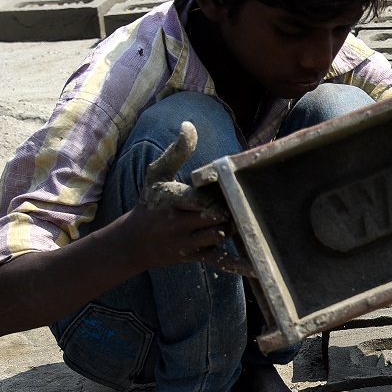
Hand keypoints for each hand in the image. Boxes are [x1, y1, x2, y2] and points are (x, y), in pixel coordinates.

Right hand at [124, 122, 254, 275]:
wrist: (133, 242)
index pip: (200, 196)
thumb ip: (176, 152)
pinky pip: (220, 260)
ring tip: (236, 215)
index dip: (216, 192)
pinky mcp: (195, 256)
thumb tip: (189, 125)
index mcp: (172, 200)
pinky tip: (258, 266)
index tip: (225, 183)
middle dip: (227, 208)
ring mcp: (187, 242)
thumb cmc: (149, 203)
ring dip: (231, 226)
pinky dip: (239, 264)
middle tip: (235, 199)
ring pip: (219, 234)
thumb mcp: (157, 175)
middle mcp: (179, 223)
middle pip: (214, 215)